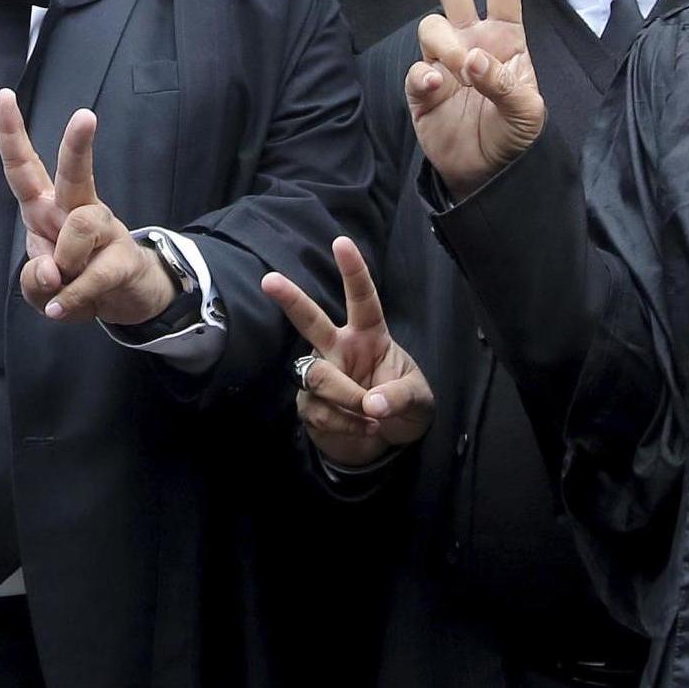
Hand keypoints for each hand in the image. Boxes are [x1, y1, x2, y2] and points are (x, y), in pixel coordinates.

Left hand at [0, 91, 174, 326]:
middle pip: (74, 172)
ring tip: (65, 282)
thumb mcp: (38, 290)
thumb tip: (52, 271)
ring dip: (66, 264)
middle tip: (86, 116)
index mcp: (43, 208)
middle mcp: (74, 209)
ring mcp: (104, 228)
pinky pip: (94, 274)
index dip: (11, 134)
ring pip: (80, 228)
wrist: (121, 300)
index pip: (23, 167)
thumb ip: (34, 280)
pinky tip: (64, 307)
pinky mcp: (124, 256)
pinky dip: (75, 296)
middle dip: (77, 145)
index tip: (4, 96)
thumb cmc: (73, 280)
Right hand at [261, 235, 433, 467]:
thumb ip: (400, 397)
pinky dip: (345, 426)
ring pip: (317, 376)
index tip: (341, 243)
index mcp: (369, 337)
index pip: (362, 299)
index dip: (353, 272)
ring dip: (345, 398)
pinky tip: (363, 431)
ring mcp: (320, 376)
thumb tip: (372, 404)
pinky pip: (318, 411)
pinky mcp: (308, 405)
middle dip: (291, 300)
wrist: (387, 444)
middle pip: (311, 321)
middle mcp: (340, 350)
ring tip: (371, 417)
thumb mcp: (418, 400)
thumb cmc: (403, 409)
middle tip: (270, 280)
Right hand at [408, 0, 546, 198]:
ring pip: (430, 26)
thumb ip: (504, 83)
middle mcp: (472, 41)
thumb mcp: (528, 113)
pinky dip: (425, 76)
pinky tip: (437, 90)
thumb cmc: (515, 138)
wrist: (486, 175)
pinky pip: (416, 68)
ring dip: (444, 45)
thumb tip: (473, 59)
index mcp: (505, 38)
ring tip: (458, 75)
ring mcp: (444, 62)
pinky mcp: (422, 88)